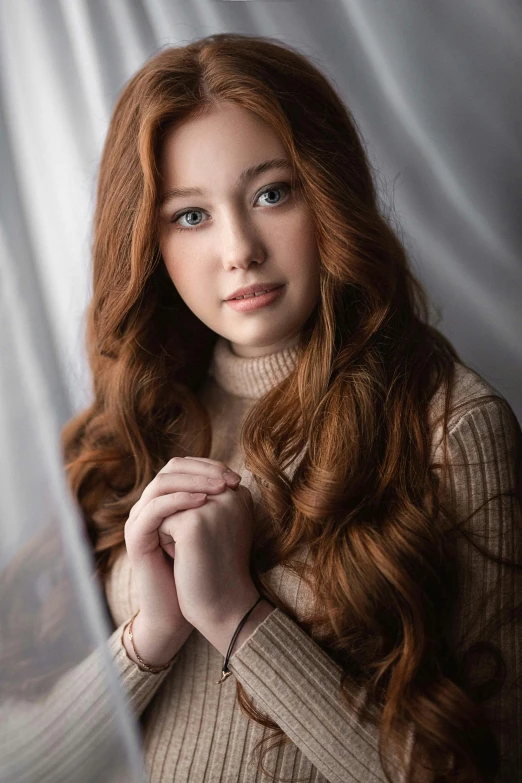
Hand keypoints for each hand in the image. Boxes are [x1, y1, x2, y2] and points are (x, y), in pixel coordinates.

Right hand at [123, 457, 241, 659]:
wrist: (191, 608)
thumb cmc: (207, 570)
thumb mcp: (216, 529)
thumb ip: (218, 503)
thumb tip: (238, 480)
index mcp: (167, 501)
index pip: (183, 467)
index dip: (209, 467)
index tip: (236, 478)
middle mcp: (150, 506)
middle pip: (171, 469)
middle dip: (202, 470)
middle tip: (228, 479)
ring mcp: (140, 520)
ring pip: (161, 484)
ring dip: (193, 481)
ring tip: (220, 488)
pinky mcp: (136, 537)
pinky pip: (154, 508)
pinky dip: (179, 499)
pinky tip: (202, 502)